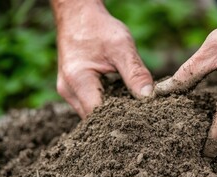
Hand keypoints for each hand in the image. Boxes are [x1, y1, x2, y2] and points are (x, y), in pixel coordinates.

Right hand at [54, 1, 152, 117]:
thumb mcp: (122, 47)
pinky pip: (91, 106)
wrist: (78, 16)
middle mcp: (68, 90)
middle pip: (95, 118)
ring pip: (92, 115)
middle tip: (140, 120)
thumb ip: (135, 73)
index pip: (100, 114)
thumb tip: (148, 97)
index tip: (141, 121)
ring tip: (132, 111)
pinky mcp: (73, 91)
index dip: (120, 121)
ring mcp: (68, 92)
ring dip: (112, 114)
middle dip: (117, 121)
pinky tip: (122, 102)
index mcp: (78, 80)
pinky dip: (107, 106)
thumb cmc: (98, 28)